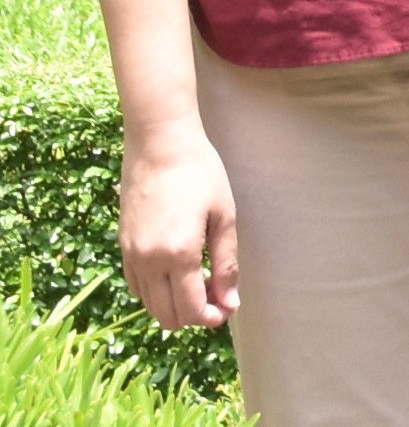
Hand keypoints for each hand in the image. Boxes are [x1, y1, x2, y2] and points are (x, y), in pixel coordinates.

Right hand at [115, 126, 235, 329]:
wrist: (159, 146)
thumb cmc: (200, 175)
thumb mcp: (224, 218)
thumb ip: (226, 265)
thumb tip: (230, 304)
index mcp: (178, 254)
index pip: (189, 308)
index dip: (210, 318)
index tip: (226, 311)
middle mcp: (148, 261)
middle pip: (166, 314)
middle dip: (192, 316)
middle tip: (216, 299)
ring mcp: (131, 254)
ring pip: (148, 303)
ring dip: (173, 305)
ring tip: (200, 286)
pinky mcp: (123, 245)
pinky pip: (135, 285)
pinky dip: (155, 292)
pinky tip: (176, 277)